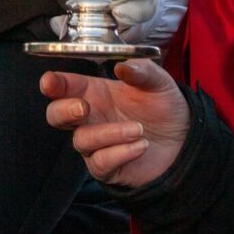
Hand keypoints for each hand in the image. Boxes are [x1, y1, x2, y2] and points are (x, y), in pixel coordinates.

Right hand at [40, 59, 189, 186]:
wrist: (184, 140)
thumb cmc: (163, 107)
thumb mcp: (158, 82)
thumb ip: (141, 70)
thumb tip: (122, 66)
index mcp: (95, 92)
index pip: (64, 86)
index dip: (52, 83)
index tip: (49, 82)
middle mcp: (90, 117)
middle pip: (56, 115)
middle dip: (63, 110)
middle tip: (84, 108)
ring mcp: (97, 144)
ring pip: (81, 140)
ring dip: (109, 133)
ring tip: (139, 129)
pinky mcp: (107, 167)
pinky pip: (99, 163)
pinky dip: (120, 153)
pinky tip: (141, 146)